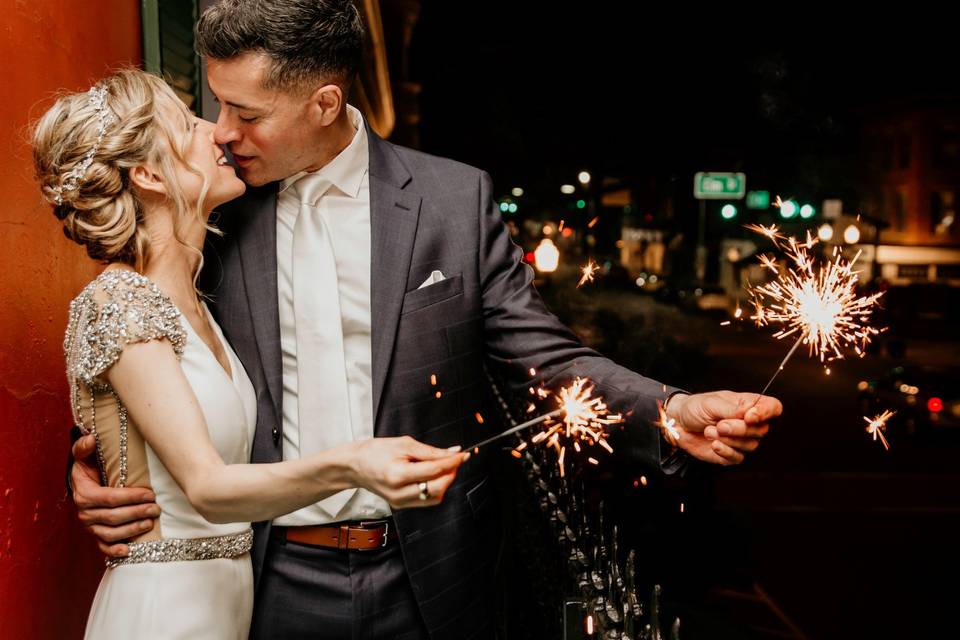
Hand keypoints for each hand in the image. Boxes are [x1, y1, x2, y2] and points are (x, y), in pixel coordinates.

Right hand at [71, 434, 159, 557]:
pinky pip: (103, 546)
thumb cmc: (89, 466)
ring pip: (110, 533)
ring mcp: (90, 525)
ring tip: (150, 523)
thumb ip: (86, 447)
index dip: (131, 497)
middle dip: (137, 513)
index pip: (110, 498)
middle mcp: (85, 512)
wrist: (83, 481)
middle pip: (113, 517)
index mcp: (84, 493)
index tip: (150, 494)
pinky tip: (129, 551)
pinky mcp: (95, 534)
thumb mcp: (85, 455)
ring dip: (132, 530)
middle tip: (157, 508)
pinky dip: (114, 551)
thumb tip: (92, 438)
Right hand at [346, 436, 468, 508]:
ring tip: (444, 467)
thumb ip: (431, 451)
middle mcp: (399, 493)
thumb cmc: (375, 452)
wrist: (355, 466)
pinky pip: (426, 500)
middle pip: (437, 489)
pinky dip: (435, 488)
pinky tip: (434, 476)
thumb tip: (453, 452)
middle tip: (455, 460)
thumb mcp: (404, 444)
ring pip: (434, 497)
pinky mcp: (402, 505)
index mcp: (398, 475)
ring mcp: (400, 502)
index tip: (463, 455)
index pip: (434, 471)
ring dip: (445, 482)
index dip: (452, 462)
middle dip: (451, 474)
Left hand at [665, 391, 781, 465]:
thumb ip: (734, 409)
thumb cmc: (695, 408)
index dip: (766, 413)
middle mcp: (748, 423)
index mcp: (748, 405)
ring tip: (710, 430)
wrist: (677, 423)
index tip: (749, 416)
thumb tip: (752, 415)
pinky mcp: (731, 454)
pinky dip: (725, 451)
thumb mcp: (713, 403)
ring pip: (751, 445)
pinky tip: (713, 444)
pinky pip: (738, 458)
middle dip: (739, 429)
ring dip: (728, 439)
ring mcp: (741, 439)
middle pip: (761, 430)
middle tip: (720, 424)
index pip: (773, 407)